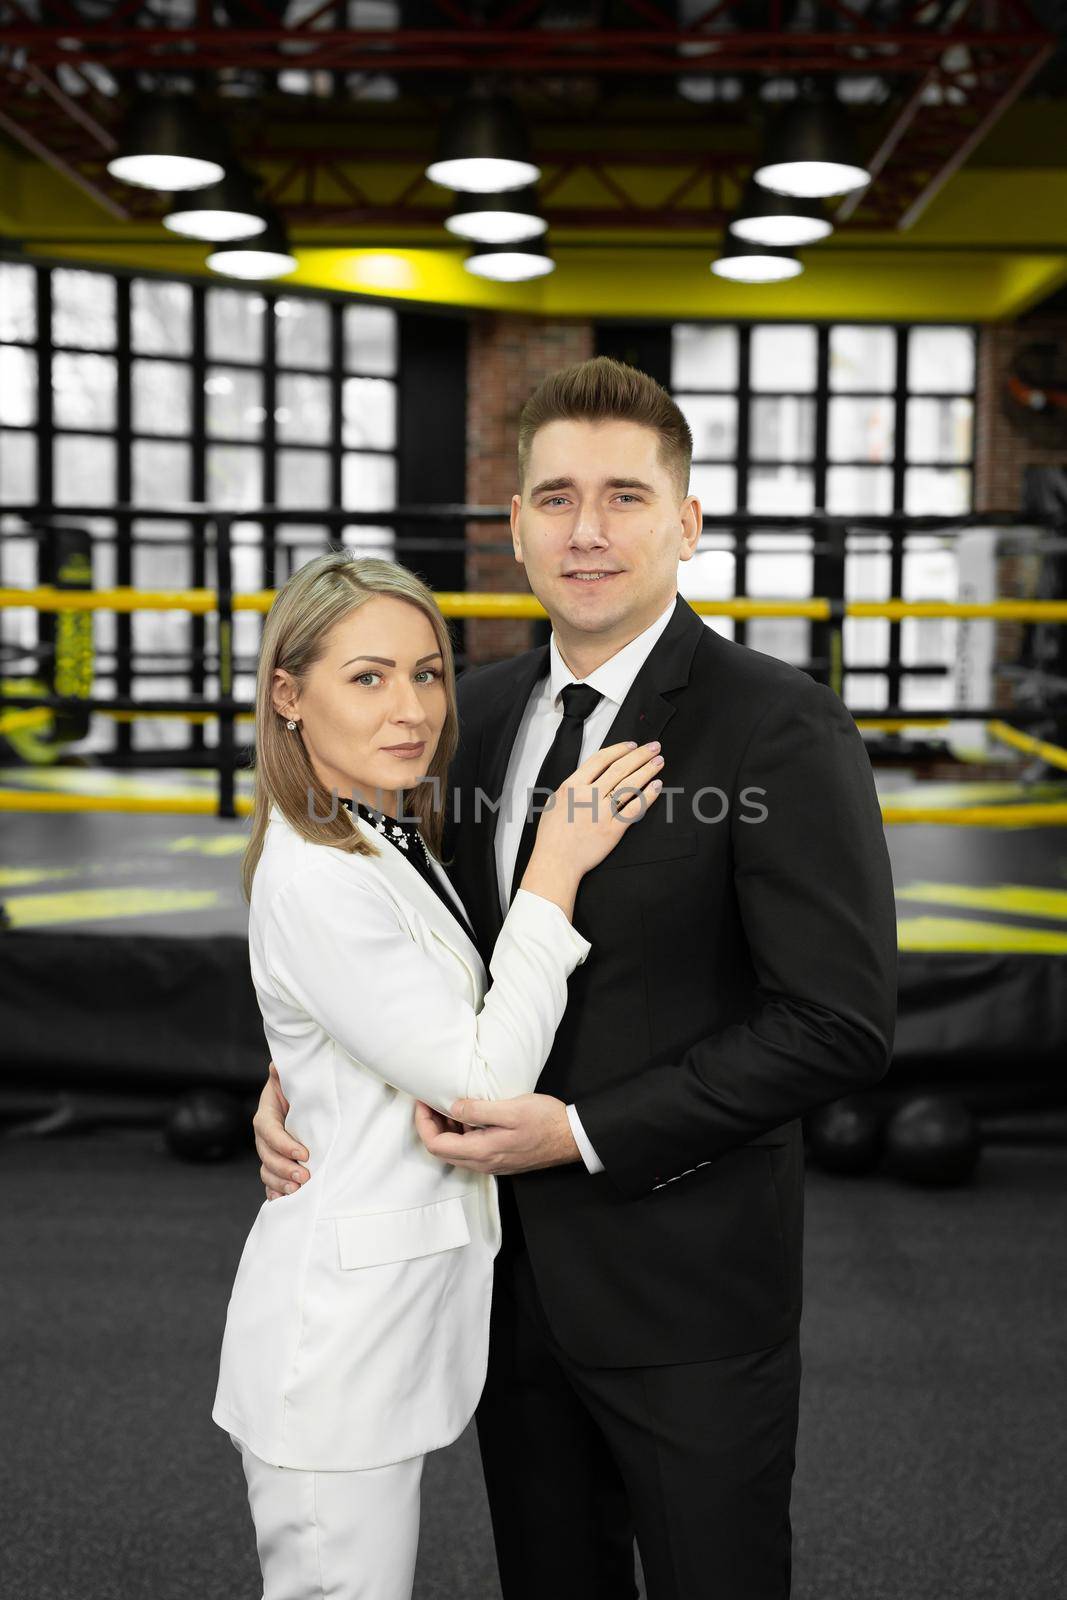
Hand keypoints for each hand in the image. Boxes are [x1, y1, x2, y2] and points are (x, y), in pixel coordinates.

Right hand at [253, 1061, 310, 1200]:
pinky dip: (274, 1192)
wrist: (299, 1102)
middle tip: (304, 1177)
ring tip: (297, 1191)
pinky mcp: (275, 1164)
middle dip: (284, 1168)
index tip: (304, 1154)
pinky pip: (269, 1181)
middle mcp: (264, 1136)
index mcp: (266, 1115)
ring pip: (266, 1170)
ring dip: (279, 1183)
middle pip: (266, 1155)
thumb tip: (276, 1066)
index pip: (269, 1131)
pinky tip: (282, 1200)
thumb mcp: (292, 1080)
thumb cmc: (297, 1089)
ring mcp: (268, 1152)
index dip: (284, 1144)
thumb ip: (283, 1074)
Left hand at [413, 1093, 580, 1174]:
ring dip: (447, 1127)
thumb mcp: (512, 1109)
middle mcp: (483, 1163)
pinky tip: (471, 1113)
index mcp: (482, 1152)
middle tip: (432, 1100)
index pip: (437, 1145)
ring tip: (450, 1102)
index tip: (423, 1101)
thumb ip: (479, 1110)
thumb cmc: (546, 1121)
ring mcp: (492, 1163)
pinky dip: (463, 1131)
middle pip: (443, 1149)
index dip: (424, 1123)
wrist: (572, 1138)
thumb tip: (452, 1108)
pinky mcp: (499, 1158)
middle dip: (431, 1124)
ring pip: (456, 1150)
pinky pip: (471, 1149)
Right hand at [531, 738, 664, 878]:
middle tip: (654, 747)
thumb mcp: (555, 802)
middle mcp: (588, 796)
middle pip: (619, 768)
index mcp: (572, 786)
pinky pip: (634, 809)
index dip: (619, 749)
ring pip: (629, 785)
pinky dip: (647, 796)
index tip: (632, 745)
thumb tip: (590, 776)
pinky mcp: (612, 829)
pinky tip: (657, 786)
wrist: (556, 862)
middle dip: (640, 755)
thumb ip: (573, 787)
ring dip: (647, 770)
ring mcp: (601, 812)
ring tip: (659, 762)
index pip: (600, 759)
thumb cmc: (552, 836)